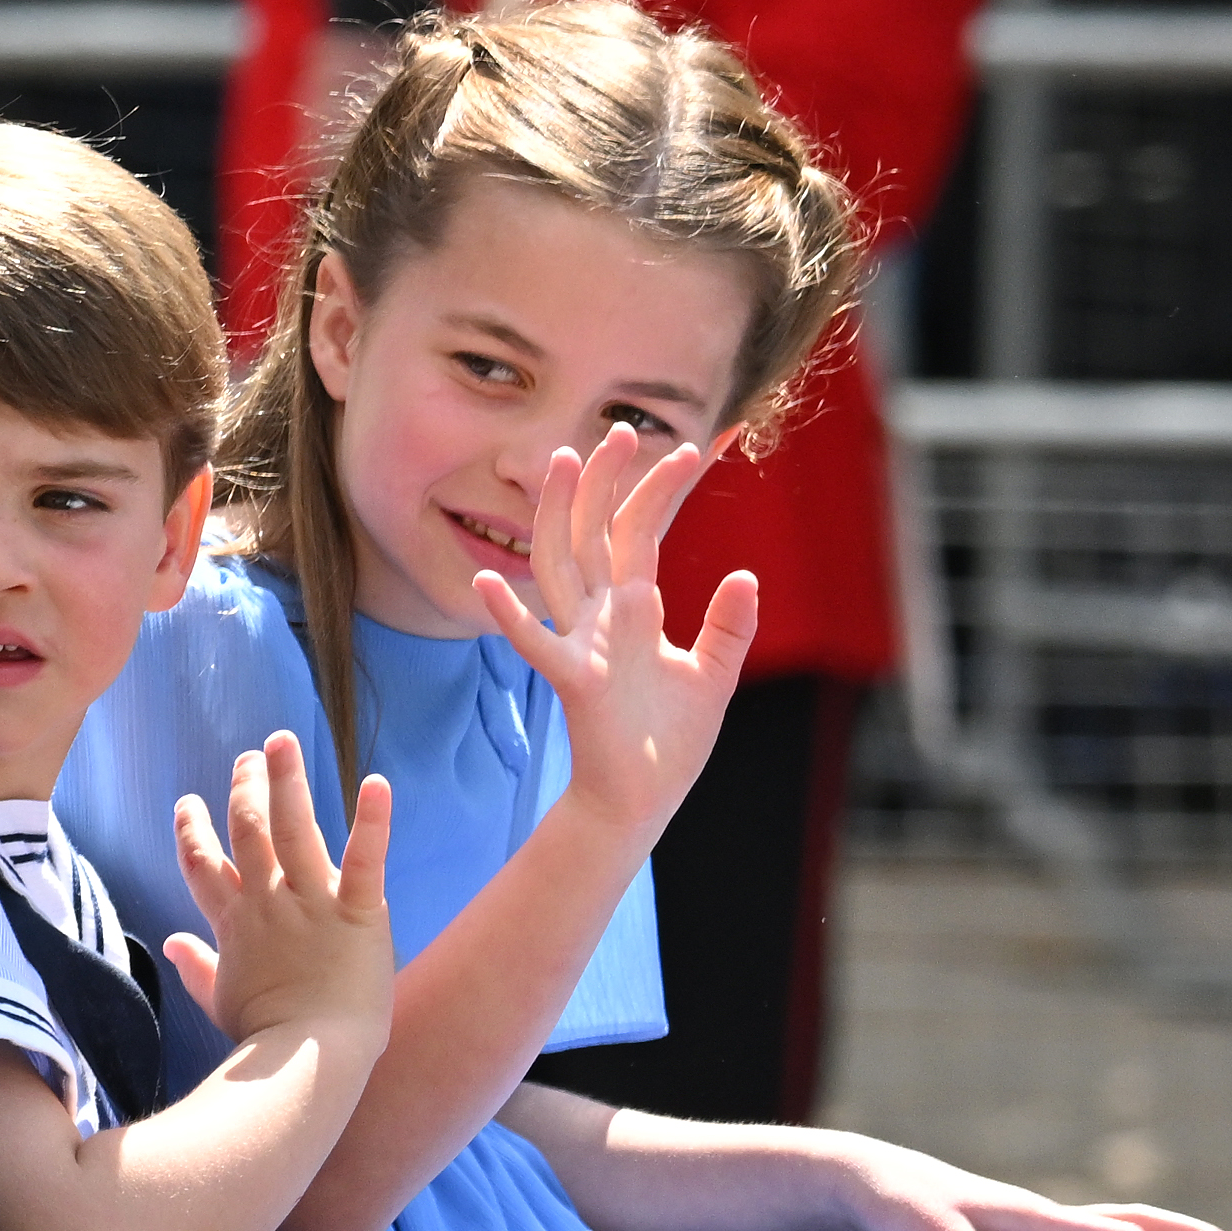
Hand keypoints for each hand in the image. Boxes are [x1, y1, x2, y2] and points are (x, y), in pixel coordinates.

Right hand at [162, 732, 393, 1049]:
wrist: (308, 1060)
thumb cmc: (265, 1038)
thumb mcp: (220, 1000)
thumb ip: (196, 966)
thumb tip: (172, 943)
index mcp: (235, 923)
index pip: (203, 865)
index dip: (192, 831)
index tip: (188, 804)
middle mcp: (268, 901)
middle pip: (248, 831)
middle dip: (245, 788)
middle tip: (249, 756)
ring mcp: (311, 902)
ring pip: (293, 827)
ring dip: (287, 780)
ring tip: (282, 741)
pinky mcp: (357, 911)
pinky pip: (364, 858)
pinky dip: (373, 820)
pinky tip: (377, 783)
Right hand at [473, 424, 754, 836]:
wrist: (642, 802)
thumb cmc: (668, 744)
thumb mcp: (713, 677)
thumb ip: (727, 626)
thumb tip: (744, 575)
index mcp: (633, 610)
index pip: (642, 533)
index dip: (662, 491)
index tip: (695, 447)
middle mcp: (601, 617)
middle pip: (596, 532)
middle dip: (607, 480)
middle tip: (621, 428)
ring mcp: (583, 643)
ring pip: (562, 565)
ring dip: (559, 515)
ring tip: (561, 463)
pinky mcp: (574, 680)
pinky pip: (536, 643)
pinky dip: (510, 616)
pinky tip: (486, 582)